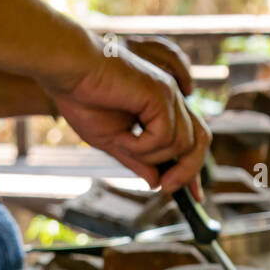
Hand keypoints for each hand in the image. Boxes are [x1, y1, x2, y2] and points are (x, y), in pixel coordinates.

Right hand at [42, 38, 209, 195]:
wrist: (69, 71)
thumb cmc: (83, 98)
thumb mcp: (112, 141)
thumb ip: (137, 160)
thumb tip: (156, 182)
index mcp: (161, 107)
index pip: (191, 140)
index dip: (194, 170)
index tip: (195, 197)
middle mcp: (170, 98)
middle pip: (200, 141)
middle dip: (188, 171)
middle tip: (166, 188)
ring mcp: (168, 94)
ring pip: (182, 144)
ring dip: (151, 156)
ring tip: (124, 143)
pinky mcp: (160, 93)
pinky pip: (164, 137)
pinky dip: (142, 146)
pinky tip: (124, 136)